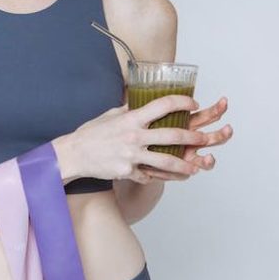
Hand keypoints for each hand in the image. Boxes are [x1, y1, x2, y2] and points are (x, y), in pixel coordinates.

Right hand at [54, 95, 209, 184]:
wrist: (74, 154)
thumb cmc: (91, 133)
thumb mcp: (110, 115)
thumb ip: (129, 110)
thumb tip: (141, 103)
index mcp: (131, 118)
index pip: (163, 105)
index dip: (181, 102)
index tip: (193, 104)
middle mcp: (134, 136)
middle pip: (172, 134)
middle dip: (193, 137)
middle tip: (205, 138)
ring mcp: (132, 155)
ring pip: (167, 161)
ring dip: (185, 164)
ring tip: (195, 166)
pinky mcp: (127, 171)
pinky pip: (148, 176)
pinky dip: (156, 176)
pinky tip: (164, 178)